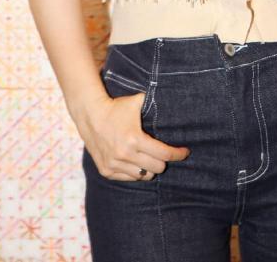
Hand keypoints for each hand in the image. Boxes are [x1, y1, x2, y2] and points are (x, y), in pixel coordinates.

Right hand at [76, 91, 190, 180]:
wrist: (90, 114)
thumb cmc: (117, 107)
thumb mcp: (137, 101)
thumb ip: (155, 101)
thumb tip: (174, 97)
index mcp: (135, 139)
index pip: (164, 154)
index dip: (178, 154)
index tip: (185, 152)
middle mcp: (124, 155)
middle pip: (157, 168)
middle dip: (164, 160)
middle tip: (164, 153)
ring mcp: (114, 165)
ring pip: (144, 176)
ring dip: (150, 167)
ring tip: (150, 157)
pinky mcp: (106, 171)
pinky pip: (129, 178)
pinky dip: (136, 172)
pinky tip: (136, 161)